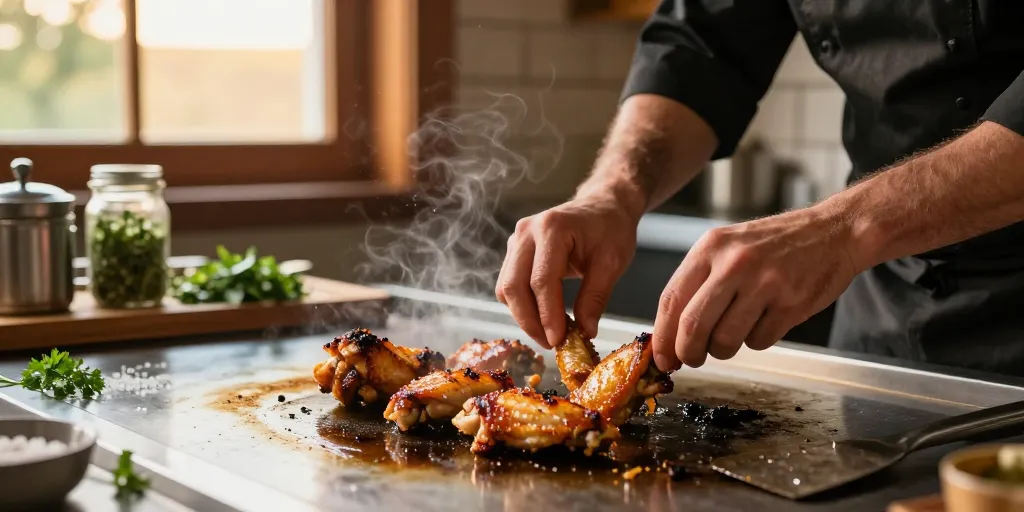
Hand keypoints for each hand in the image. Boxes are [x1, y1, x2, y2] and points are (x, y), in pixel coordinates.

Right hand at [496, 195, 640, 347]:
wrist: (603, 206)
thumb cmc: (610, 230)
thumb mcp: (612, 263)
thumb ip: (595, 297)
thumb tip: (584, 332)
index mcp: (553, 228)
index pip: (542, 281)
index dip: (548, 315)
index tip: (559, 341)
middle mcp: (527, 231)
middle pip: (514, 286)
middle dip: (529, 321)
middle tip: (551, 344)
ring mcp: (516, 239)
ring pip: (506, 288)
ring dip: (523, 316)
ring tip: (549, 333)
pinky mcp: (514, 250)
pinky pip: (509, 284)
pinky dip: (522, 305)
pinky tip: (542, 317)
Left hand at [652, 206, 861, 370]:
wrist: (832, 231)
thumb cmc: (774, 244)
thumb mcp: (727, 246)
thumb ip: (698, 282)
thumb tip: (671, 332)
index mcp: (710, 248)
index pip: (671, 299)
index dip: (662, 336)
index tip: (661, 357)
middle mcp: (734, 263)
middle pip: (693, 325)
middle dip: (688, 353)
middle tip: (692, 359)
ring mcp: (764, 283)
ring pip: (725, 340)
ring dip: (723, 350)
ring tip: (733, 334)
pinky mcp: (791, 303)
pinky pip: (759, 342)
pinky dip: (756, 341)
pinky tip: (764, 320)